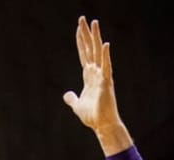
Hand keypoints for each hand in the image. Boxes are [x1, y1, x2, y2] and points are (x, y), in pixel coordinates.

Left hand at [63, 17, 121, 135]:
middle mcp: (96, 73)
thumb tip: (66, 95)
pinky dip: (105, 56)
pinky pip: (106, 66)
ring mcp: (102, 76)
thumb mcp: (77, 106)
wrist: (102, 126)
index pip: (84, 54)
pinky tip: (105, 44)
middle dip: (86, 34)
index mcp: (89, 77)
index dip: (80, 42)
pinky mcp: (107, 83)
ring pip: (98, 52)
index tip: (78, 28)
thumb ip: (72, 99)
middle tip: (83, 18)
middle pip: (90, 49)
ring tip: (94, 22)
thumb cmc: (93, 117)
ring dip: (96, 37)